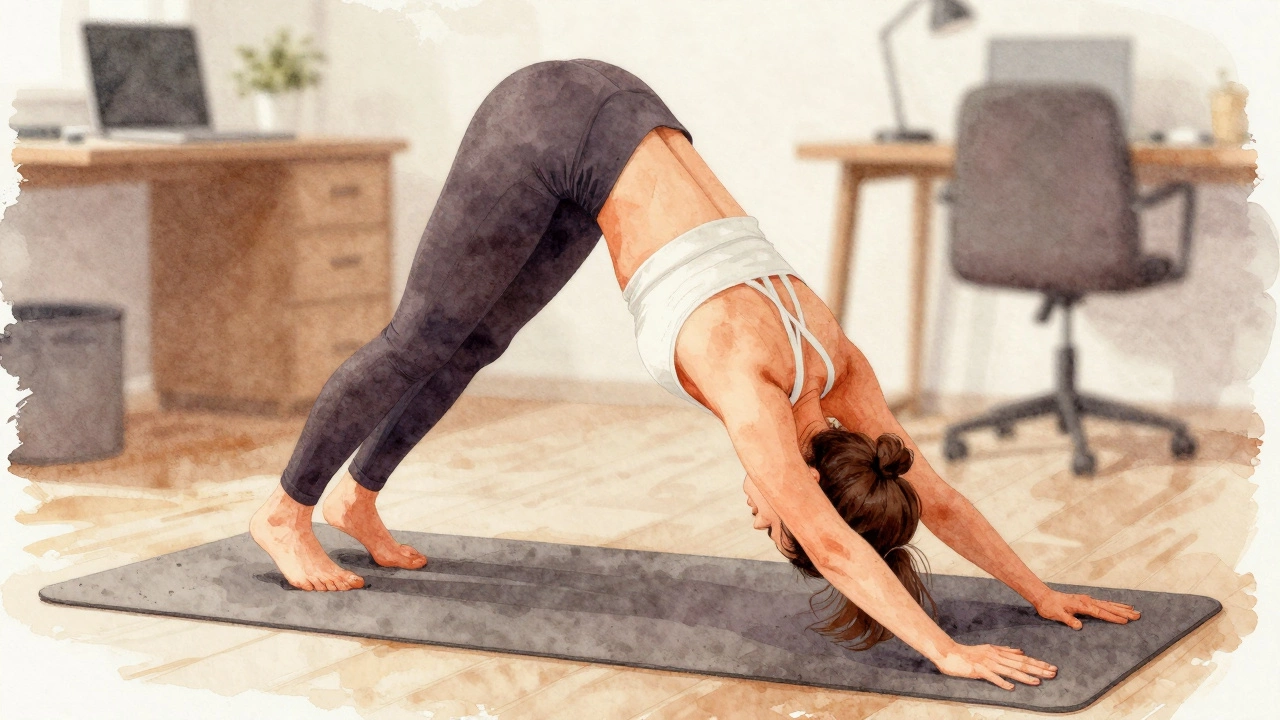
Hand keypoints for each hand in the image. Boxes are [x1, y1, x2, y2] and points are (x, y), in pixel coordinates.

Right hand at [933, 643, 1056, 689]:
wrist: (950, 653)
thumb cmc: (969, 652)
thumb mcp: (989, 648)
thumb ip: (1005, 650)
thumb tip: (1020, 651)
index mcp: (1000, 652)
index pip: (1023, 659)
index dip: (1038, 663)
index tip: (1051, 667)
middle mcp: (996, 657)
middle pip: (1020, 664)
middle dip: (1038, 669)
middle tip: (1053, 673)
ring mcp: (987, 663)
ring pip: (1009, 670)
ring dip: (1024, 676)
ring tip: (1039, 681)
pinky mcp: (978, 670)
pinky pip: (992, 677)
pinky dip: (1001, 682)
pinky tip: (1011, 687)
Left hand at [1033, 589, 1140, 629]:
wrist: (1044, 597)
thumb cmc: (1050, 607)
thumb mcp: (1057, 615)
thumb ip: (1068, 620)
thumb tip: (1079, 626)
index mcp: (1082, 605)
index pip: (1101, 613)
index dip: (1113, 617)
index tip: (1125, 621)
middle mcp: (1087, 601)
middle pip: (1108, 607)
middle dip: (1123, 612)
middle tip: (1138, 615)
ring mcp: (1087, 600)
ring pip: (1108, 604)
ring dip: (1121, 607)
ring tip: (1134, 610)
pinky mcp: (1086, 601)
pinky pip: (1103, 603)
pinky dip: (1113, 605)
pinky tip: (1119, 606)